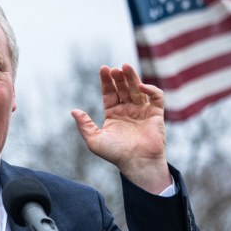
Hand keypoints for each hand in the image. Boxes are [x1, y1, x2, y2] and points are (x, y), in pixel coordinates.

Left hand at [70, 63, 172, 193]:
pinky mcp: (156, 114)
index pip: (109, 93)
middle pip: (123, 88)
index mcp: (113, 114)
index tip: (103, 69)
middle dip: (119, 77)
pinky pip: (156, 97)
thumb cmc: (115, 154)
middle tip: (115, 69)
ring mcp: (142, 111)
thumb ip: (84, 125)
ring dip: (133, 78)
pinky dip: (151, 90)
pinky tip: (141, 87)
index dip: (106, 81)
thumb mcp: (94, 140)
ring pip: (138, 89)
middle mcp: (128, 110)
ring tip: (126, 67)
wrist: (137, 162)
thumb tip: (74, 110)